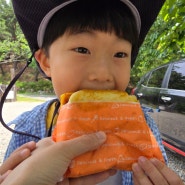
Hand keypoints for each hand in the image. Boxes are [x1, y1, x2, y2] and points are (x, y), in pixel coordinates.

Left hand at [1, 132, 115, 184]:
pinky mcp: (66, 184)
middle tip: (109, 144)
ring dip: (98, 163)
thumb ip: (82, 143)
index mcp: (51, 144)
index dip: (84, 133)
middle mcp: (56, 157)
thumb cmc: (39, 166)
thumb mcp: (62, 150)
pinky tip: (108, 171)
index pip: (70, 136)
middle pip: (78, 151)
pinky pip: (82, 179)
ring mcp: (61, 172)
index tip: (98, 131)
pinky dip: (95, 176)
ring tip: (113, 157)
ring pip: (82, 166)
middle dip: (94, 149)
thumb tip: (102, 135)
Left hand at [132, 156, 183, 184]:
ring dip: (141, 175)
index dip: (162, 168)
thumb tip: (150, 158)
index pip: (173, 178)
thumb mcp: (167, 178)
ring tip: (135, 165)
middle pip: (160, 181)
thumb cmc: (163, 182)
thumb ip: (162, 171)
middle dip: (150, 169)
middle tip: (141, 159)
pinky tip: (134, 174)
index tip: (152, 159)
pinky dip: (137, 182)